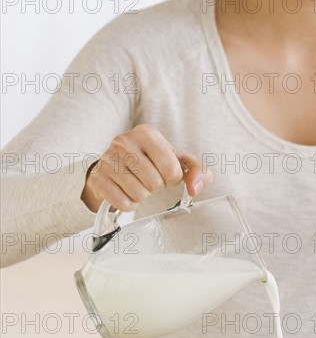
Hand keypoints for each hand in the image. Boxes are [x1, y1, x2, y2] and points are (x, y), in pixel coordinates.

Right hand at [81, 123, 212, 211]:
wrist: (113, 168)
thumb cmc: (150, 163)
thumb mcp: (176, 161)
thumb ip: (197, 171)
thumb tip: (195, 189)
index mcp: (147, 133)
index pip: (172, 169)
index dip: (172, 178)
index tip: (164, 173)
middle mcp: (124, 142)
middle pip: (155, 183)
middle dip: (156, 187)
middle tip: (148, 179)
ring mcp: (107, 160)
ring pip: (139, 195)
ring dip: (142, 196)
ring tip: (136, 184)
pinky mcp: (97, 178)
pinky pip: (123, 203)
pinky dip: (129, 204)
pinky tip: (125, 192)